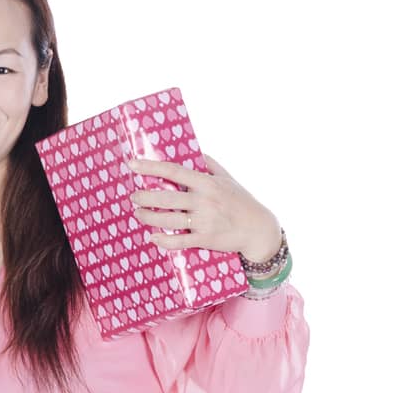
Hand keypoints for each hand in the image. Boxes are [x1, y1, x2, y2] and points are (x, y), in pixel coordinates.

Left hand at [128, 155, 282, 262]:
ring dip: (148, 217)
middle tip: (134, 196)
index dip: (150, 167)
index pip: (174, 171)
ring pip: (168, 220)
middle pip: (165, 198)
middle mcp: (204, 201)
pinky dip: (163, 240)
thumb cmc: (242, 202)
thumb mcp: (228, 179)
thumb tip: (195, 151)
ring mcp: (204, 221)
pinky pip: (179, 242)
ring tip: (138, 213)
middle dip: (144, 197)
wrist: (259, 229)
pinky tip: (153, 237)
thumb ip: (210, 165)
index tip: (132, 164)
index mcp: (207, 183)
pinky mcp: (206, 239)